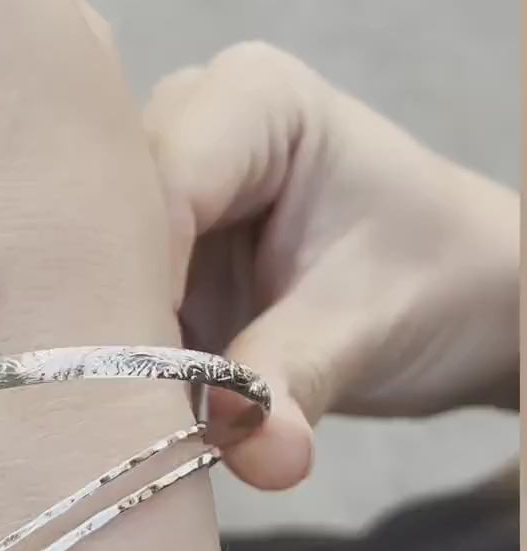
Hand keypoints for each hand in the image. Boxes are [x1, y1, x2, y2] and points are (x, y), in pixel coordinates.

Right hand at [146, 42, 518, 489]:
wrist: (458, 296)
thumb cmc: (437, 280)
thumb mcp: (369, 327)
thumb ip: (295, 381)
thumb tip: (249, 453)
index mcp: (253, 96)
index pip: (162, 179)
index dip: (144, 281)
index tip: (144, 379)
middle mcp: (191, 117)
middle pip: (105, 211)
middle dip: (107, 308)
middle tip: (113, 400)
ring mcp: (164, 176)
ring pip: (91, 253)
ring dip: (104, 332)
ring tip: (117, 405)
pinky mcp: (155, 238)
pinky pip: (105, 288)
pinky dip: (114, 345)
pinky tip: (122, 392)